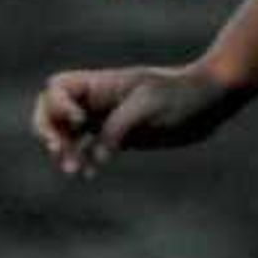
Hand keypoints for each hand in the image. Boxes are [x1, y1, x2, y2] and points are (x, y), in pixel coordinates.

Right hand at [31, 62, 237, 177]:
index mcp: (101, 84)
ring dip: (63, 149)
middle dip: (48, 129)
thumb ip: (119, 128)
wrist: (209, 102)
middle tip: (57, 149)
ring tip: (70, 169)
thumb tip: (97, 157)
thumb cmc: (181, 94)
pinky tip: (87, 173)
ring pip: (68, 132)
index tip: (80, 122)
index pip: (58, 88)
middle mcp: (98, 100)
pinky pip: (89, 148)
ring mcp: (106, 118)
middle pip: (53, 110)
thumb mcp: (149, 106)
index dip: (59, 106)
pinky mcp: (118, 137)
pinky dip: (83, 159)